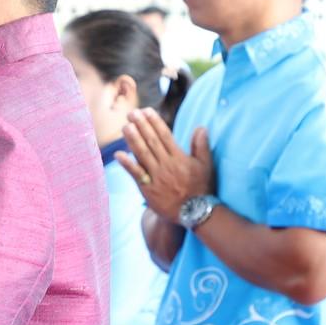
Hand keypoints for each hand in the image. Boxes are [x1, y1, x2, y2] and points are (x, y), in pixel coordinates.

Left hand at [119, 108, 214, 222]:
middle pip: (151, 141)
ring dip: (133, 139)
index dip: (154, 122)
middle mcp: (166, 165)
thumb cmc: (201, 188)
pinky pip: (136, 175)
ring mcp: (156, 177)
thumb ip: (202, 146)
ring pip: (142, 154)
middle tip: (132, 113)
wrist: (194, 214)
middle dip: (141, 126)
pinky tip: (118, 154)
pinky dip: (127, 164)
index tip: (147, 111)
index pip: (165, 135)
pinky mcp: (148, 189)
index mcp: (179, 158)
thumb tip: (201, 127)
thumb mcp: (206, 166)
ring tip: (125, 127)